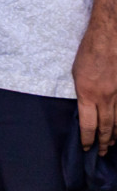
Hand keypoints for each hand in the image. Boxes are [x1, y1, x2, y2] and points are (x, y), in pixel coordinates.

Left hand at [74, 12, 116, 152]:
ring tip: (113, 145)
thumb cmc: (88, 52)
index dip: (88, 139)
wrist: (109, 37)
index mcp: (87, 94)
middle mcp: (105, 98)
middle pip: (106, 127)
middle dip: (104, 142)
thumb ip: (82, 94)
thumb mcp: (76, 74)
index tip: (87, 148)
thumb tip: (85, 110)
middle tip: (103, 153)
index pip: (88, 124)